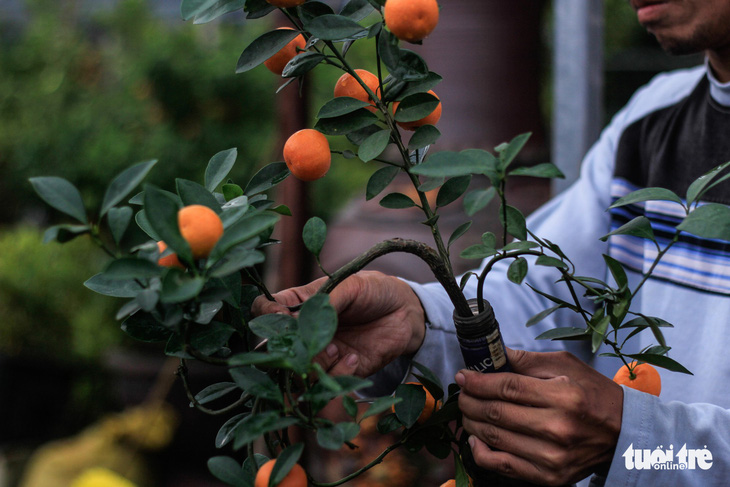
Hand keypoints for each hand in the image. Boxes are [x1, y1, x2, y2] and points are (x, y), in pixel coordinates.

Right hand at [251, 270, 425, 377]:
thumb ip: (322, 301)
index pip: (265, 309)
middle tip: (310, 341)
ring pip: (297, 371)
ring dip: (314, 362)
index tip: (283, 316)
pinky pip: (325, 385)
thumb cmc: (376, 291)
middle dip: (289, 348)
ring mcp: (320, 354)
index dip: (267, 315)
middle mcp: (304, 331)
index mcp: (300, 304)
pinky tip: (353, 358)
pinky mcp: (339, 373)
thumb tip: (292, 318)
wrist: (407, 312)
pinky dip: (336, 374)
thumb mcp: (349, 285)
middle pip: (275, 348)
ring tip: (336, 348)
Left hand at [455, 349, 622, 485]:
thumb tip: (492, 355)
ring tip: (467, 410)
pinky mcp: (549, 477)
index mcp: (564, 397)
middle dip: (470, 400)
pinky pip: (503, 466)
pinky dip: (481, 452)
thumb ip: (526, 360)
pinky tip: (475, 438)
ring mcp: (553, 457)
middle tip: (462, 392)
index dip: (478, 381)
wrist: (623, 435)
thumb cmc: (593, 394)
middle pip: (496, 413)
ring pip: (494, 438)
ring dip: (471, 422)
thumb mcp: (566, 366)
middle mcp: (558, 429)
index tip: (463, 375)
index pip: (508, 388)